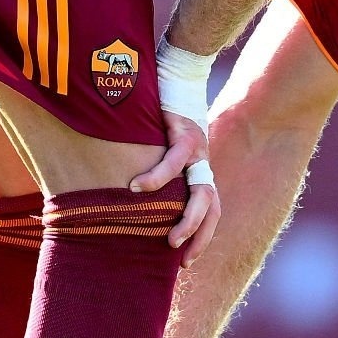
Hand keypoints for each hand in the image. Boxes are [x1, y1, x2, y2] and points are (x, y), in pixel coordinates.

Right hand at [128, 109, 222, 263]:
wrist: (175, 75)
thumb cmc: (159, 117)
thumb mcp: (159, 150)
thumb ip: (154, 174)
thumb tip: (125, 200)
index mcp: (197, 170)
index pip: (209, 211)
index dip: (202, 237)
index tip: (185, 262)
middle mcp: (202, 163)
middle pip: (212, 207)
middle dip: (200, 236)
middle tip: (181, 258)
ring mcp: (198, 149)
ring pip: (202, 191)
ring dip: (187, 219)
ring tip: (168, 240)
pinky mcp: (186, 132)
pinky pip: (174, 160)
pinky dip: (156, 177)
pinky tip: (136, 188)